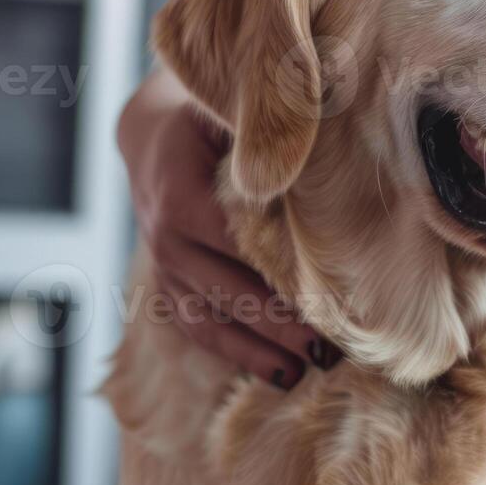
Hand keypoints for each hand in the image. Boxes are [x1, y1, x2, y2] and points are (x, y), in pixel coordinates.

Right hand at [117, 70, 337, 388]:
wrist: (154, 133)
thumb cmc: (211, 116)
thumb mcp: (233, 110)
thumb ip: (268, 131)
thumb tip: (317, 145)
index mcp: (183, 196)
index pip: (238, 245)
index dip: (283, 273)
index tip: (330, 298)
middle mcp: (167, 238)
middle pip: (229, 290)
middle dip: (279, 324)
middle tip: (330, 348)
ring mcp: (164, 266)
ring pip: (212, 319)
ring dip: (260, 351)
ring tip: (306, 373)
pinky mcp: (168, 285)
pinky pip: (199, 327)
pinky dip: (238, 354)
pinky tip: (280, 375)